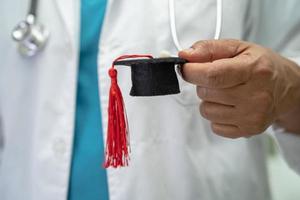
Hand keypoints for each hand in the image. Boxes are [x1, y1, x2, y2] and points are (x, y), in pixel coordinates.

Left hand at [179, 39, 299, 137]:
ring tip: (226, 93)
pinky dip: (216, 115)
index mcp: (253, 70)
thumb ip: (209, 48)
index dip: (192, 72)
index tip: (186, 68)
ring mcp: (252, 117)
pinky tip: (230, 106)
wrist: (286, 88)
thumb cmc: (261, 66)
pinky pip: (214, 126)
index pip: (212, 75)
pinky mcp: (248, 131)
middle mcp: (255, 96)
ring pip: (206, 111)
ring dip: (209, 100)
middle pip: (205, 93)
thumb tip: (185, 55)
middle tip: (218, 79)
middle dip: (203, 84)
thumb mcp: (238, 48)